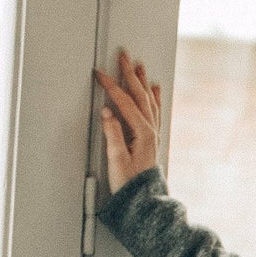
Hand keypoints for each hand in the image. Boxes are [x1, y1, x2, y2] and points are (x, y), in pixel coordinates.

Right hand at [93, 47, 161, 192]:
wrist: (143, 201)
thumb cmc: (129, 184)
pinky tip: (154, 88)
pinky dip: (154, 97)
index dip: (111, 86)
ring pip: (149, 100)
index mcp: (142, 133)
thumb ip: (113, 134)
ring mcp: (153, 133)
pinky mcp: (151, 138)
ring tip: (138, 65)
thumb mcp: (116, 160)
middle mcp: (150, 130)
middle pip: (140, 95)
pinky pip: (155, 110)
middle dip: (130, 73)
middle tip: (123, 55)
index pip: (124, 102)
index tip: (100, 74)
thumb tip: (107, 113)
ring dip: (142, 81)